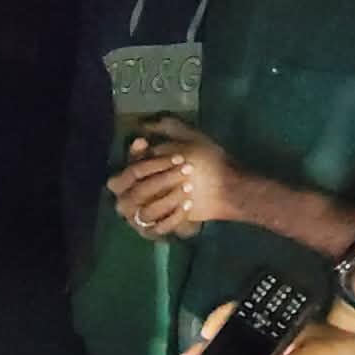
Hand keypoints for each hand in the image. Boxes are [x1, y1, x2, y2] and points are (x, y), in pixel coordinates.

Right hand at [109, 121, 230, 238]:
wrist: (227, 186)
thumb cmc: (206, 161)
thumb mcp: (188, 138)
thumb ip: (165, 128)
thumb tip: (142, 125)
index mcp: (139, 171)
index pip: (127, 172)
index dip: (143, 165)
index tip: (170, 157)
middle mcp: (137, 193)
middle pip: (133, 192)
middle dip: (159, 180)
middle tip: (185, 171)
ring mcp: (146, 213)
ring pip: (144, 211)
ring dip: (167, 198)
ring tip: (189, 188)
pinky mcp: (159, 229)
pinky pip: (156, 227)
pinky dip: (174, 215)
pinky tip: (189, 204)